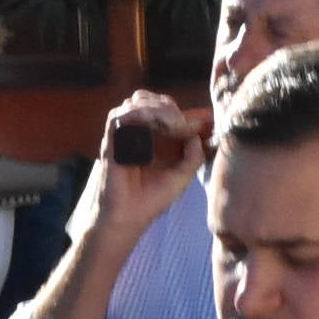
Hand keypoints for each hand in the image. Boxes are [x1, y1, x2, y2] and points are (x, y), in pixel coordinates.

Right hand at [83, 91, 208, 246]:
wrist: (129, 217)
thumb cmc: (152, 199)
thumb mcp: (182, 176)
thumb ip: (194, 156)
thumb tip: (197, 135)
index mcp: (158, 140)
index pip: (170, 112)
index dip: (188, 113)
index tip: (207, 120)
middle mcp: (141, 134)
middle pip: (154, 101)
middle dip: (171, 107)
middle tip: (182, 124)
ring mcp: (125, 136)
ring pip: (136, 102)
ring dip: (156, 107)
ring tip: (169, 124)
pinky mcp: (111, 142)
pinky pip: (118, 116)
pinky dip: (135, 113)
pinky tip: (151, 123)